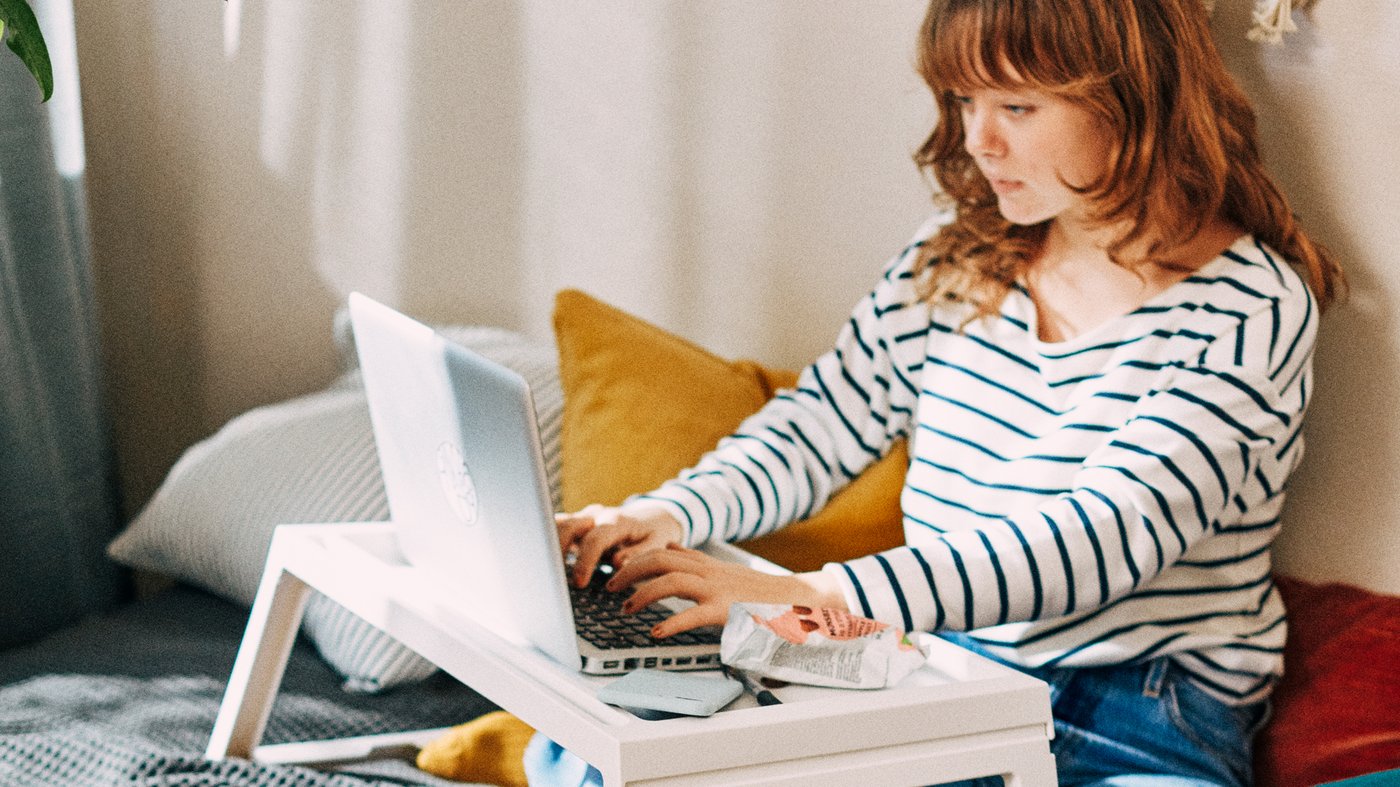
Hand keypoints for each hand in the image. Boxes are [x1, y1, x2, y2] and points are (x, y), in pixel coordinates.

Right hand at [555, 503, 683, 587]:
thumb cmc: (654, 534)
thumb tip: (618, 563)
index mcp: (617, 522)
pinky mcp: (575, 525)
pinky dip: (548, 543)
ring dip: (549, 545)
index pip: (595, 539)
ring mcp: (583, 518)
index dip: (585, 562)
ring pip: (557, 523)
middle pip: (569, 525)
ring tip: (547, 572)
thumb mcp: (656, 545)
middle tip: (556, 578)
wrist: (652, 518)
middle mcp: (596, 516)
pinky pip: (556, 528)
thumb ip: (638, 554)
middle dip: (559, 550)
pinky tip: (546, 564)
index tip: (579, 583)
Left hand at [608, 544, 848, 637]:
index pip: (662, 550)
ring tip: (626, 608)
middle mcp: (708, 571)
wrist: (799, 598)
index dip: (634, 558)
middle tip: (609, 586)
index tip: (614, 569)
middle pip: (659, 559)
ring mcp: (717, 589)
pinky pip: (694, 613)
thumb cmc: (759, 591)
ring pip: (671, 580)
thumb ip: (695, 560)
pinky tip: (657, 632)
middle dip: (629, 571)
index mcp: (705, 562)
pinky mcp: (728, 610)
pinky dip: (672, 622)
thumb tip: (670, 549)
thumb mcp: (723, 569)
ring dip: (643, 593)